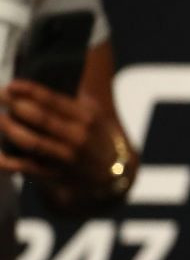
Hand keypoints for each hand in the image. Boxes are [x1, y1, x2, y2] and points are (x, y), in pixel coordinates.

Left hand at [0, 79, 119, 198]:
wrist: (110, 172)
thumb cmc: (94, 136)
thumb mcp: (93, 113)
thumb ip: (68, 101)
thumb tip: (33, 88)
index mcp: (87, 116)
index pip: (54, 100)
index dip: (28, 91)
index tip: (10, 85)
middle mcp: (77, 136)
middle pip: (40, 118)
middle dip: (15, 106)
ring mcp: (66, 156)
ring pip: (31, 141)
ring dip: (9, 129)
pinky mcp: (55, 174)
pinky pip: (26, 167)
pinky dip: (8, 161)